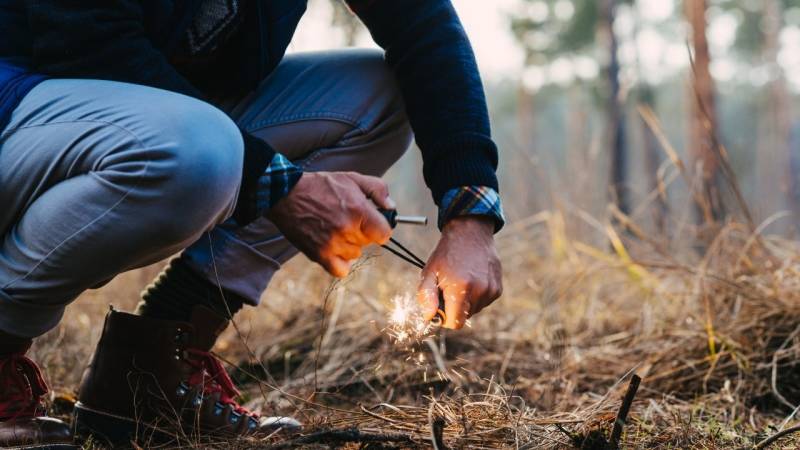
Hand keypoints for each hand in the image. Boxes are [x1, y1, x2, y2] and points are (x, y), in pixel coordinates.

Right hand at [267, 171, 393, 276]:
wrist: (287, 194)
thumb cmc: (321, 186)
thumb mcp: (352, 178)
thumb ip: (377, 190)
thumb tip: (391, 207)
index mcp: (358, 210)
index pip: (384, 234)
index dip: (380, 228)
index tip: (373, 224)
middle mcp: (347, 229)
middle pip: (368, 243)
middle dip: (361, 232)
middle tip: (346, 220)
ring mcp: (333, 244)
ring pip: (354, 254)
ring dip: (349, 245)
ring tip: (335, 229)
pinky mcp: (319, 255)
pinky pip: (340, 269)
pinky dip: (340, 262)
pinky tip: (333, 248)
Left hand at [417, 216, 502, 328]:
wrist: (470, 233)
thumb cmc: (446, 254)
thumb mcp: (429, 272)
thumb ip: (426, 297)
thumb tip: (428, 317)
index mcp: (460, 288)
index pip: (455, 323)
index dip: (445, 318)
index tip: (440, 306)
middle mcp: (479, 291)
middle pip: (464, 317)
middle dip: (455, 308)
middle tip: (450, 288)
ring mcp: (490, 290)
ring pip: (474, 310)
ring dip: (466, 301)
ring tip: (462, 280)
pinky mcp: (497, 288)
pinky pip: (484, 302)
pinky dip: (476, 296)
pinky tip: (472, 279)